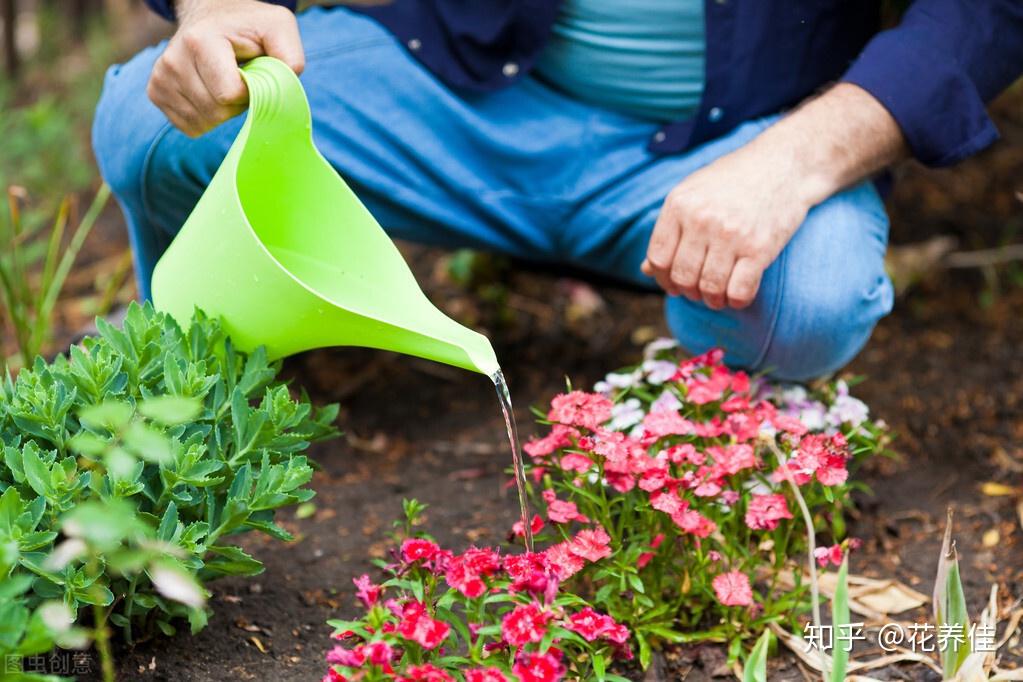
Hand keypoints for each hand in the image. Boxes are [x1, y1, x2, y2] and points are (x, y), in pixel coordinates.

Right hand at [147, 0, 304, 136]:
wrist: (212, 15)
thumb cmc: (249, 25)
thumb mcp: (278, 27)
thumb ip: (290, 56)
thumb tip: (284, 87)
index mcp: (200, 41)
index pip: (228, 95)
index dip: (249, 93)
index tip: (252, 75)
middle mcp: (173, 59)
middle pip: (215, 112)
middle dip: (236, 105)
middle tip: (240, 80)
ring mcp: (161, 77)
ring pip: (202, 122)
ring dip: (222, 112)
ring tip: (225, 84)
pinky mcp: (156, 92)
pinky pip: (189, 127)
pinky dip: (207, 118)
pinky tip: (210, 94)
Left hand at [640, 84, 906, 310]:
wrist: (785, 164)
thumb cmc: (735, 180)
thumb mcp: (694, 193)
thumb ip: (670, 229)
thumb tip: (645, 270)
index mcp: (679, 204)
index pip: (658, 258)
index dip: (663, 278)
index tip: (674, 284)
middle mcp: (701, 219)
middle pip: (682, 276)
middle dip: (689, 291)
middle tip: (699, 291)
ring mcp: (730, 234)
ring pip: (709, 288)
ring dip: (713, 300)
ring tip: (718, 296)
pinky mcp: (759, 247)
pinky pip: (739, 291)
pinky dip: (737, 300)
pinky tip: (738, 295)